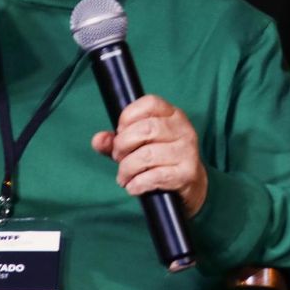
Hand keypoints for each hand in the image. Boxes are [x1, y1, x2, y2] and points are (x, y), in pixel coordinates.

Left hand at [90, 94, 207, 216]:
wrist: (191, 184)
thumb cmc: (162, 159)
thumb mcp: (140, 144)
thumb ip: (116, 140)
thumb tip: (98, 140)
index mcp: (172, 114)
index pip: (150, 103)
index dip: (128, 116)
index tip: (119, 132)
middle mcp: (183, 129)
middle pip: (146, 129)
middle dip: (123, 145)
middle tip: (118, 158)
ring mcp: (187, 151)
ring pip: (147, 155)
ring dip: (127, 169)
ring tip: (124, 177)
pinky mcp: (187, 173)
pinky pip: (155, 176)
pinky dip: (137, 183)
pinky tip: (133, 186)